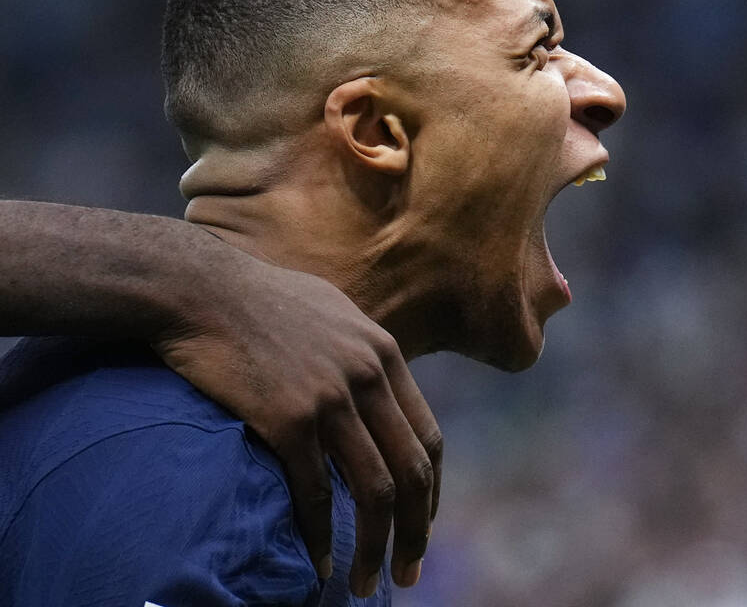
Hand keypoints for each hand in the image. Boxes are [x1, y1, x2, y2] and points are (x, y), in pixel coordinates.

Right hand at [150, 258, 437, 596]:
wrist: (199, 287)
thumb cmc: (259, 298)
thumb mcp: (334, 312)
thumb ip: (363, 352)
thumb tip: (377, 384)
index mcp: (385, 354)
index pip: (429, 437)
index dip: (430, 491)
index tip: (422, 525)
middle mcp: (368, 377)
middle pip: (412, 472)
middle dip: (415, 532)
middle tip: (408, 575)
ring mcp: (331, 398)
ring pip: (373, 491)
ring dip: (373, 547)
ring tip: (363, 584)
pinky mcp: (288, 418)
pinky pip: (316, 493)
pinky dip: (321, 536)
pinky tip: (319, 563)